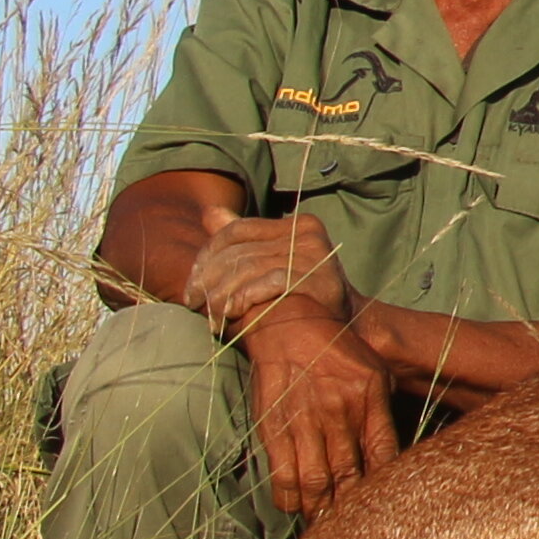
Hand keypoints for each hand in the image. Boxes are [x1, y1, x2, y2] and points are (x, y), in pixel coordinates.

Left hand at [192, 214, 351, 338]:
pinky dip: (243, 298)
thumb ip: (243, 238)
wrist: (346, 326)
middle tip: (193, 302)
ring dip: (221, 295)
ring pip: (248, 268)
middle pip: (239, 251)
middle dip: (208, 279)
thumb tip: (209, 212)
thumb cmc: (302, 295)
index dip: (207, 255)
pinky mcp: (317, 279)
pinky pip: (268, 282)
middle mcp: (306, 234)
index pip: (237, 230)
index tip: (192, 283)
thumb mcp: (273, 261)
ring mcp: (314, 255)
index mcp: (296, 224)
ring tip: (210, 315)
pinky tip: (230, 314)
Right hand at [242, 308, 402, 516]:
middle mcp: (337, 413)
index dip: (384, 488)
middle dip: (353, 508)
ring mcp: (303, 421)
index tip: (387, 507)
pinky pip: (282, 473)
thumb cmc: (338, 348)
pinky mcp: (273, 427)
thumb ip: (382, 411)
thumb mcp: (374, 372)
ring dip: (321, 510)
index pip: (383, 455)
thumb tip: (391, 453)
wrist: (288, 323)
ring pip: (315, 482)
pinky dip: (289, 498)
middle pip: (349, 476)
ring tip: (326, 526)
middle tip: (357, 530)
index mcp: (368, 399)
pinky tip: (297, 508)